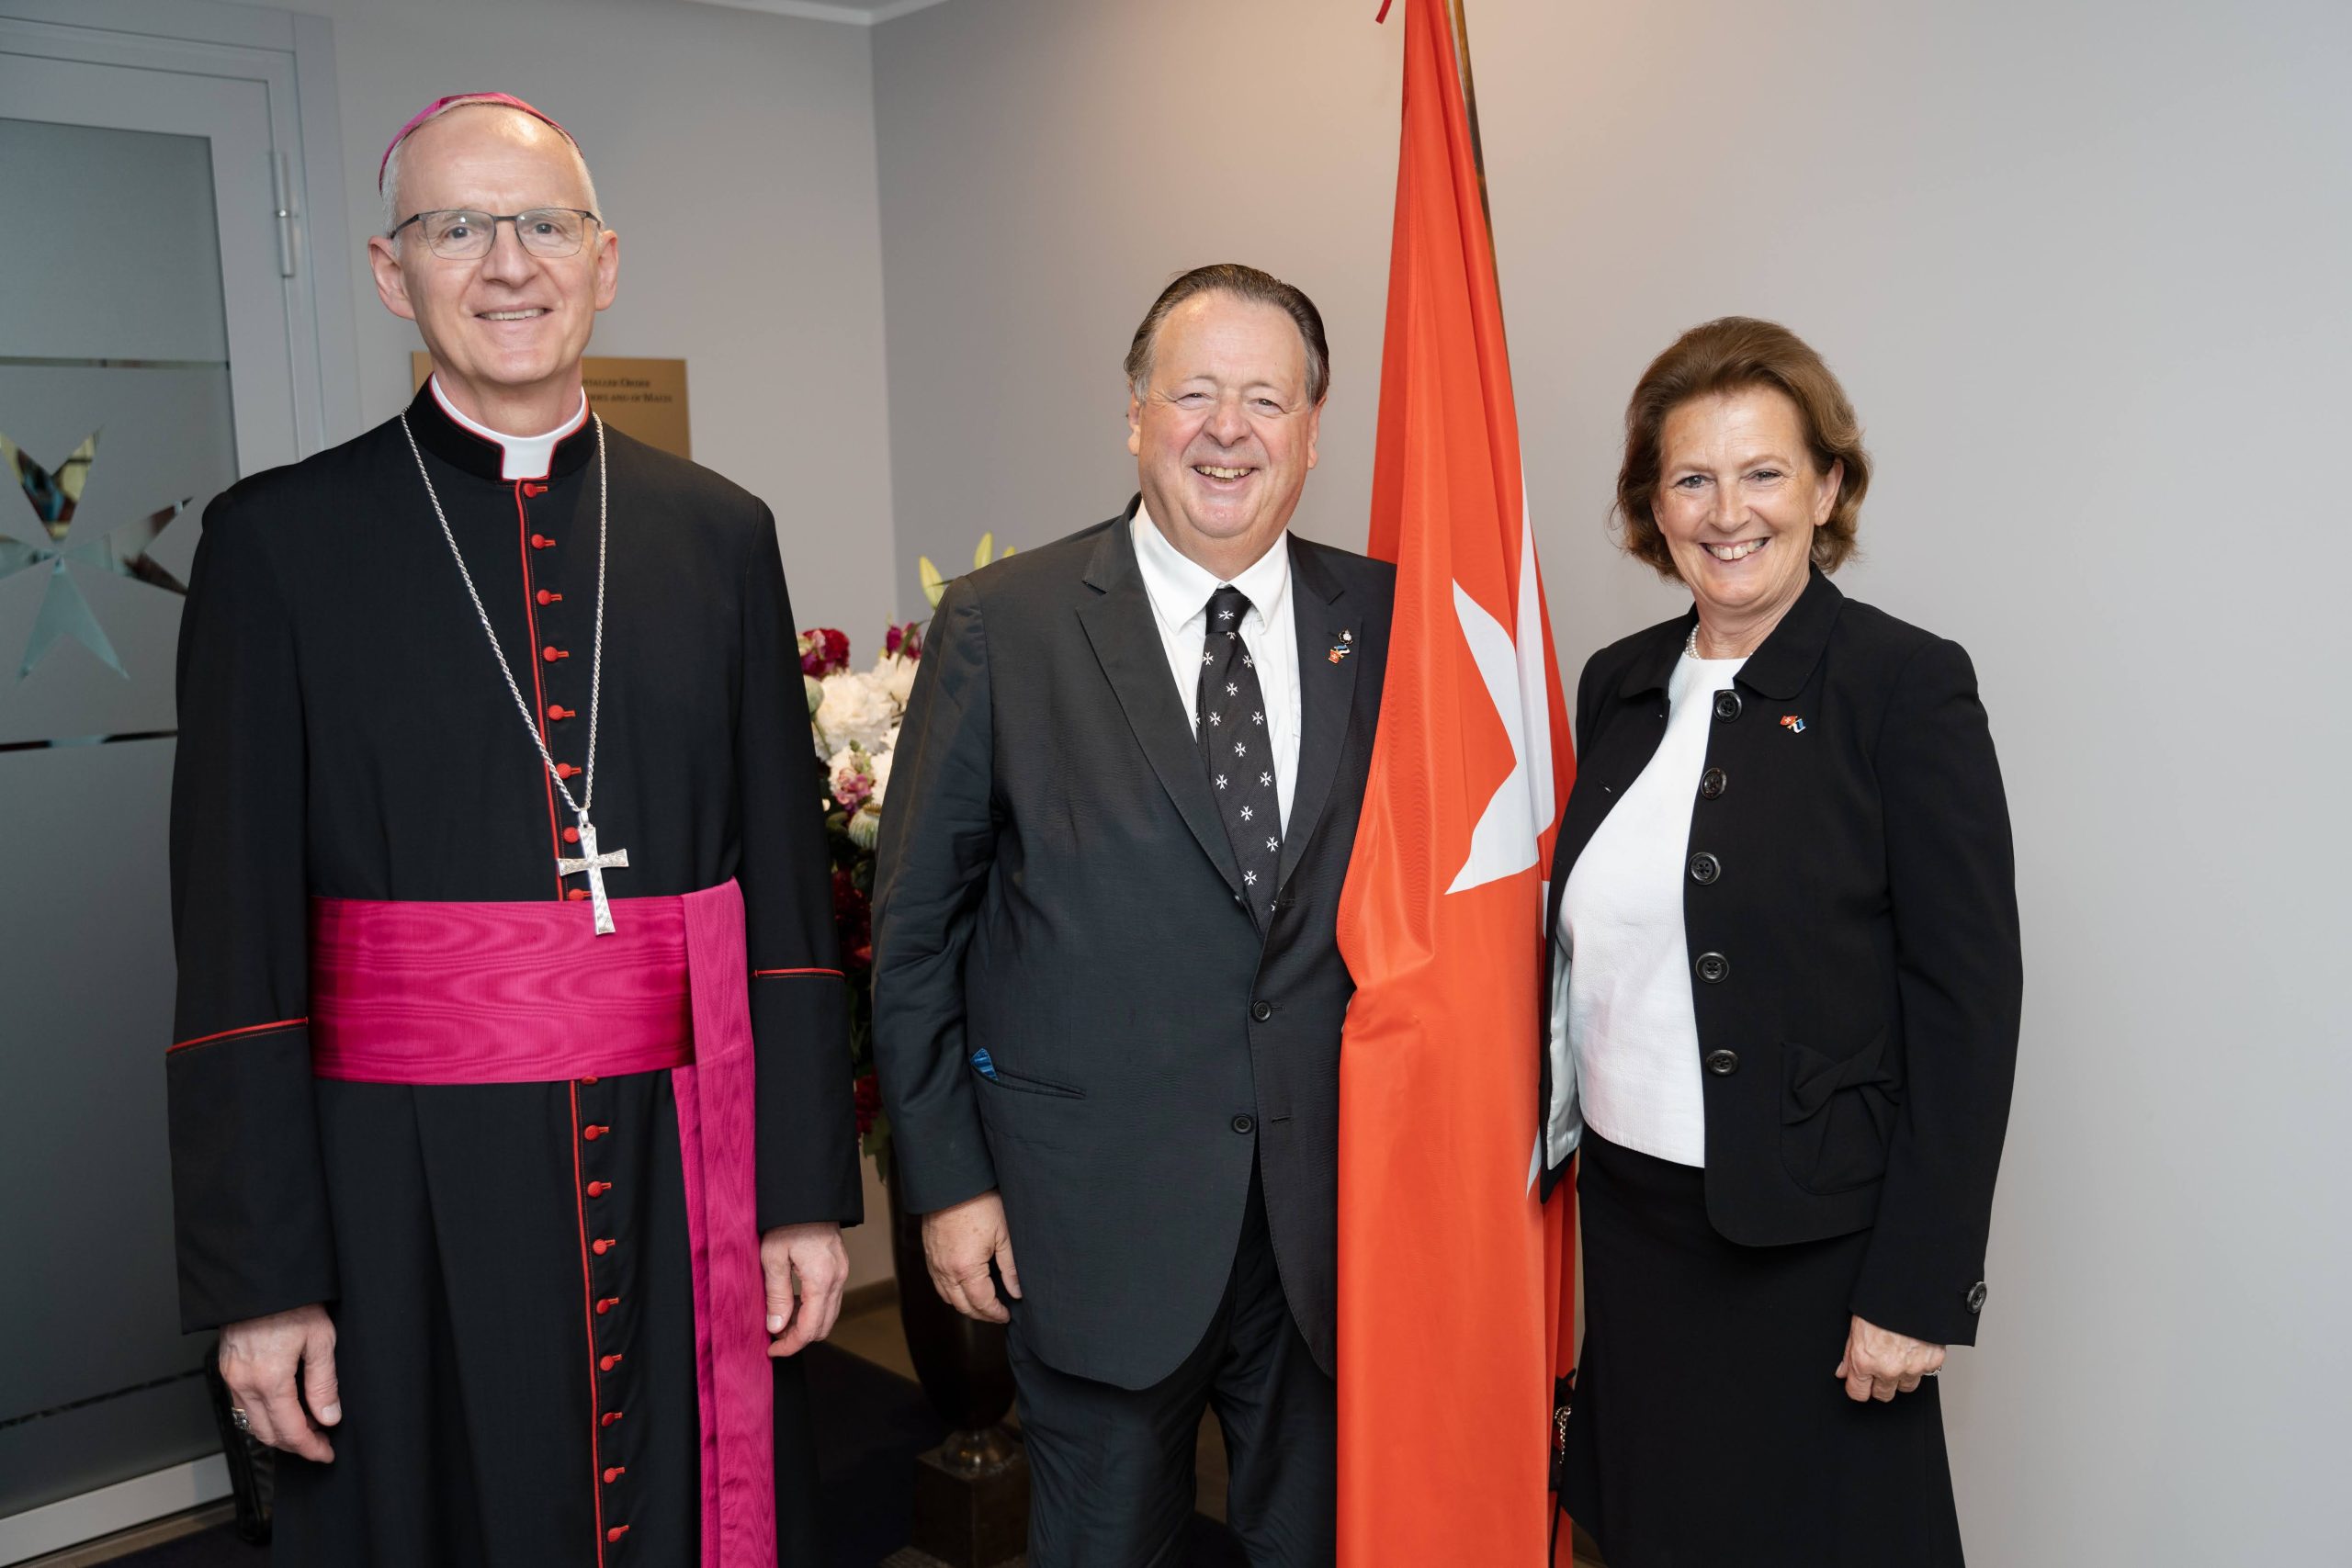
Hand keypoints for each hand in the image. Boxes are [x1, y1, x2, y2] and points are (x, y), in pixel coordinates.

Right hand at [218, 1304, 339, 1461]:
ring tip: (306, 1425)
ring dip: (277, 1431)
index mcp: (269, 1379)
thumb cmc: (292, 1302)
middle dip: (294, 1444)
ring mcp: (231, 1377)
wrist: (259, 1278)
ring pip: (251, 1422)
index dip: (310, 1448)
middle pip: (267, 1433)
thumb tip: (328, 1418)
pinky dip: (262, 1415)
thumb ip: (324, 1384)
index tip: (326, 1453)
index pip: (290, 1430)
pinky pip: (242, 1405)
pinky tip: (283, 1407)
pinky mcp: (226, 1369)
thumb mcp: (321, 1340)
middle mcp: (244, 1383)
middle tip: (319, 1442)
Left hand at [761, 1222, 847, 1356]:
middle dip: (799, 1337)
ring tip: (780, 1317)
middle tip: (774, 1334)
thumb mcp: (773, 1259)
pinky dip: (813, 1308)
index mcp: (821, 1280)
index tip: (771, 1350)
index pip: (810, 1329)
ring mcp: (842, 1272)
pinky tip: (794, 1301)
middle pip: (824, 1326)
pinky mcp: (840, 1267)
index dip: (790, 1345)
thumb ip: (777, 1296)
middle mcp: (838, 1279)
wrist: (807, 1195)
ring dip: (807, 1323)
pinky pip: (831, 1298)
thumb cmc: (787, 1223)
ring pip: (829, 1314)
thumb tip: (777, 1328)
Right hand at [921, 1190, 1020, 1323]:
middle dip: (981, 1314)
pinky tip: (964, 1287)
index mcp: (965, 1268)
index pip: (981, 1303)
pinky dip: (951, 1292)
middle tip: (997, 1314)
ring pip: (947, 1297)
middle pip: (962, 1305)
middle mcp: (945, 1270)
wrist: (952, 1182)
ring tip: (983, 1304)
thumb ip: (1011, 1268)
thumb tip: (1017, 1292)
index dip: (995, 1313)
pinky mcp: (929, 1254)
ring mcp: (934, 1263)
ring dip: (965, 1305)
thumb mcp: (1004, 1235)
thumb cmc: (980, 1204)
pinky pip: (938, 1283)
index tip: (1007, 1315)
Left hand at [1837, 1314, 1946, 1401]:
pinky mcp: (1933, 1362)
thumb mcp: (1856, 1327)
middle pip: (1883, 1395)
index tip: (1860, 1384)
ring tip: (1898, 1355)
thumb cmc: (1881, 1304)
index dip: (1858, 1388)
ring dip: (1901, 1377)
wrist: (1910, 1289)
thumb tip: (1844, 1372)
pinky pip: (1925, 1373)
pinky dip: (1920, 1364)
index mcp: (1865, 1361)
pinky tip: (1913, 1348)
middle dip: (1880, 1384)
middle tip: (1880, 1367)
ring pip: (1905, 1387)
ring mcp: (1913, 1367)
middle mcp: (1889, 1369)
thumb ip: (1849, 1355)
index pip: (1859, 1394)